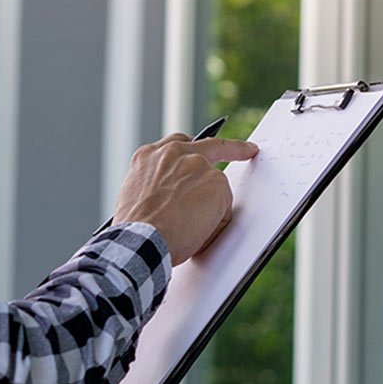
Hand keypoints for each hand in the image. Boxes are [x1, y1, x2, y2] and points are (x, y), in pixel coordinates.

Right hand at [113, 132, 257, 261]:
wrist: (140, 239)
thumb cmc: (135, 228)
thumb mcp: (135, 195)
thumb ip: (158, 183)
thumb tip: (177, 194)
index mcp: (149, 156)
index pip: (176, 144)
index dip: (192, 148)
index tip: (201, 148)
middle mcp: (174, 153)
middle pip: (210, 145)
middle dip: (232, 148)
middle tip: (247, 150)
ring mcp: (197, 164)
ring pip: (215, 185)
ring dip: (210, 207)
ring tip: (189, 230)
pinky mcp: (216, 180)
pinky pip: (224, 205)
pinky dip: (216, 221)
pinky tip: (197, 233)